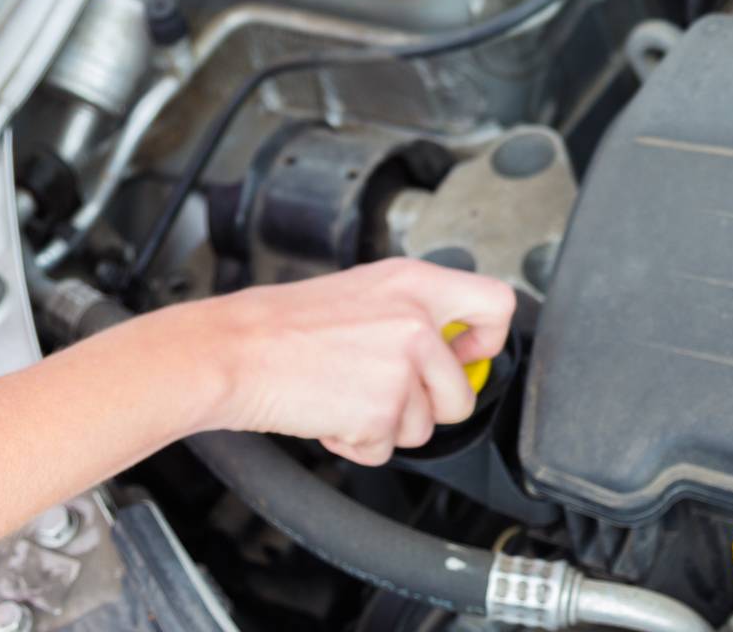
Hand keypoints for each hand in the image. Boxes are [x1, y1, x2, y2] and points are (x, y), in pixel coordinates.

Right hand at [188, 258, 516, 465]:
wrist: (236, 349)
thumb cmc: (283, 323)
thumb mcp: (360, 292)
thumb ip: (411, 313)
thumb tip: (448, 346)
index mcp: (413, 282)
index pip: (497, 304)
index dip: (488, 340)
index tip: (465, 354)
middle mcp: (416, 321)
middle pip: (463, 392)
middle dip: (426, 407)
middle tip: (381, 390)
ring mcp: (402, 366)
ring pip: (424, 427)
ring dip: (385, 424)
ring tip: (343, 394)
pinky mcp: (382, 411)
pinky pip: (386, 450)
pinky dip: (357, 443)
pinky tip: (330, 412)